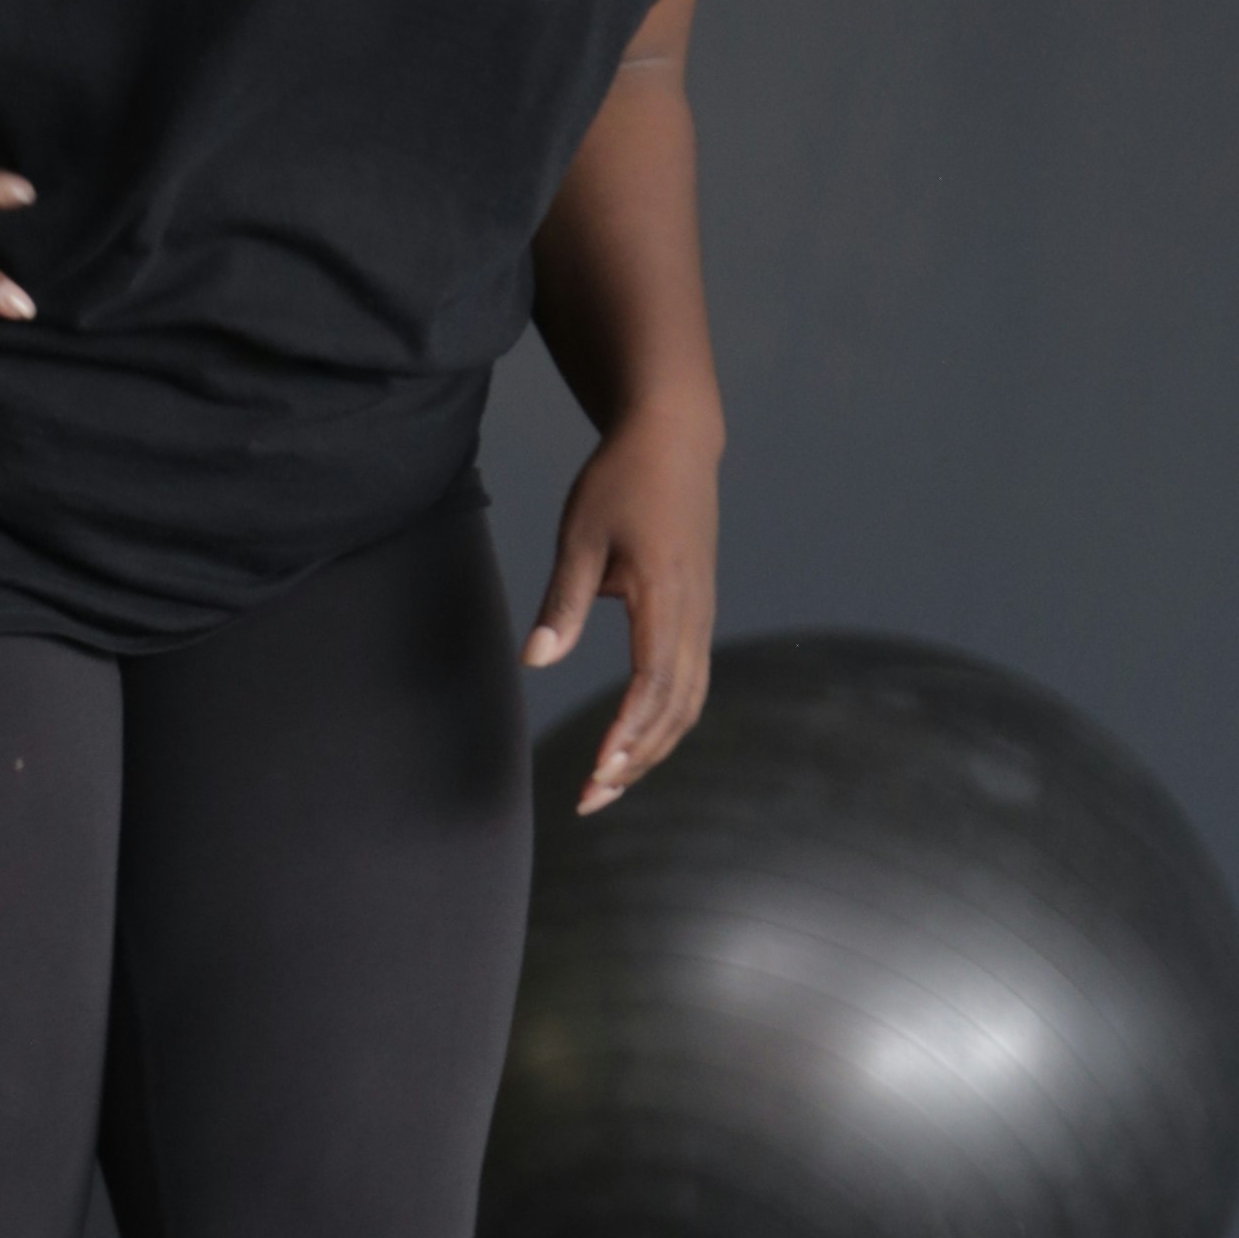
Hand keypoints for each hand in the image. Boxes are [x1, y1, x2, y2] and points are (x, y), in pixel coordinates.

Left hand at [526, 408, 720, 810]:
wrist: (674, 440)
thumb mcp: (580, 536)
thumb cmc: (621, 481)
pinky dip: (664, 721)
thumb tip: (536, 661)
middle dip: (637, 759)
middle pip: (677, 707)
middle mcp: (694, 613)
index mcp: (667, 595)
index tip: (599, 769)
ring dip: (652, 748)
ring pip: (688, 702)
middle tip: (590, 797)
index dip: (628, 732)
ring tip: (608, 782)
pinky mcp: (698, 614)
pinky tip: (632, 743)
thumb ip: (562, 602)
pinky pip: (689, 682)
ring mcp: (702, 615)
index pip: (655, 682)